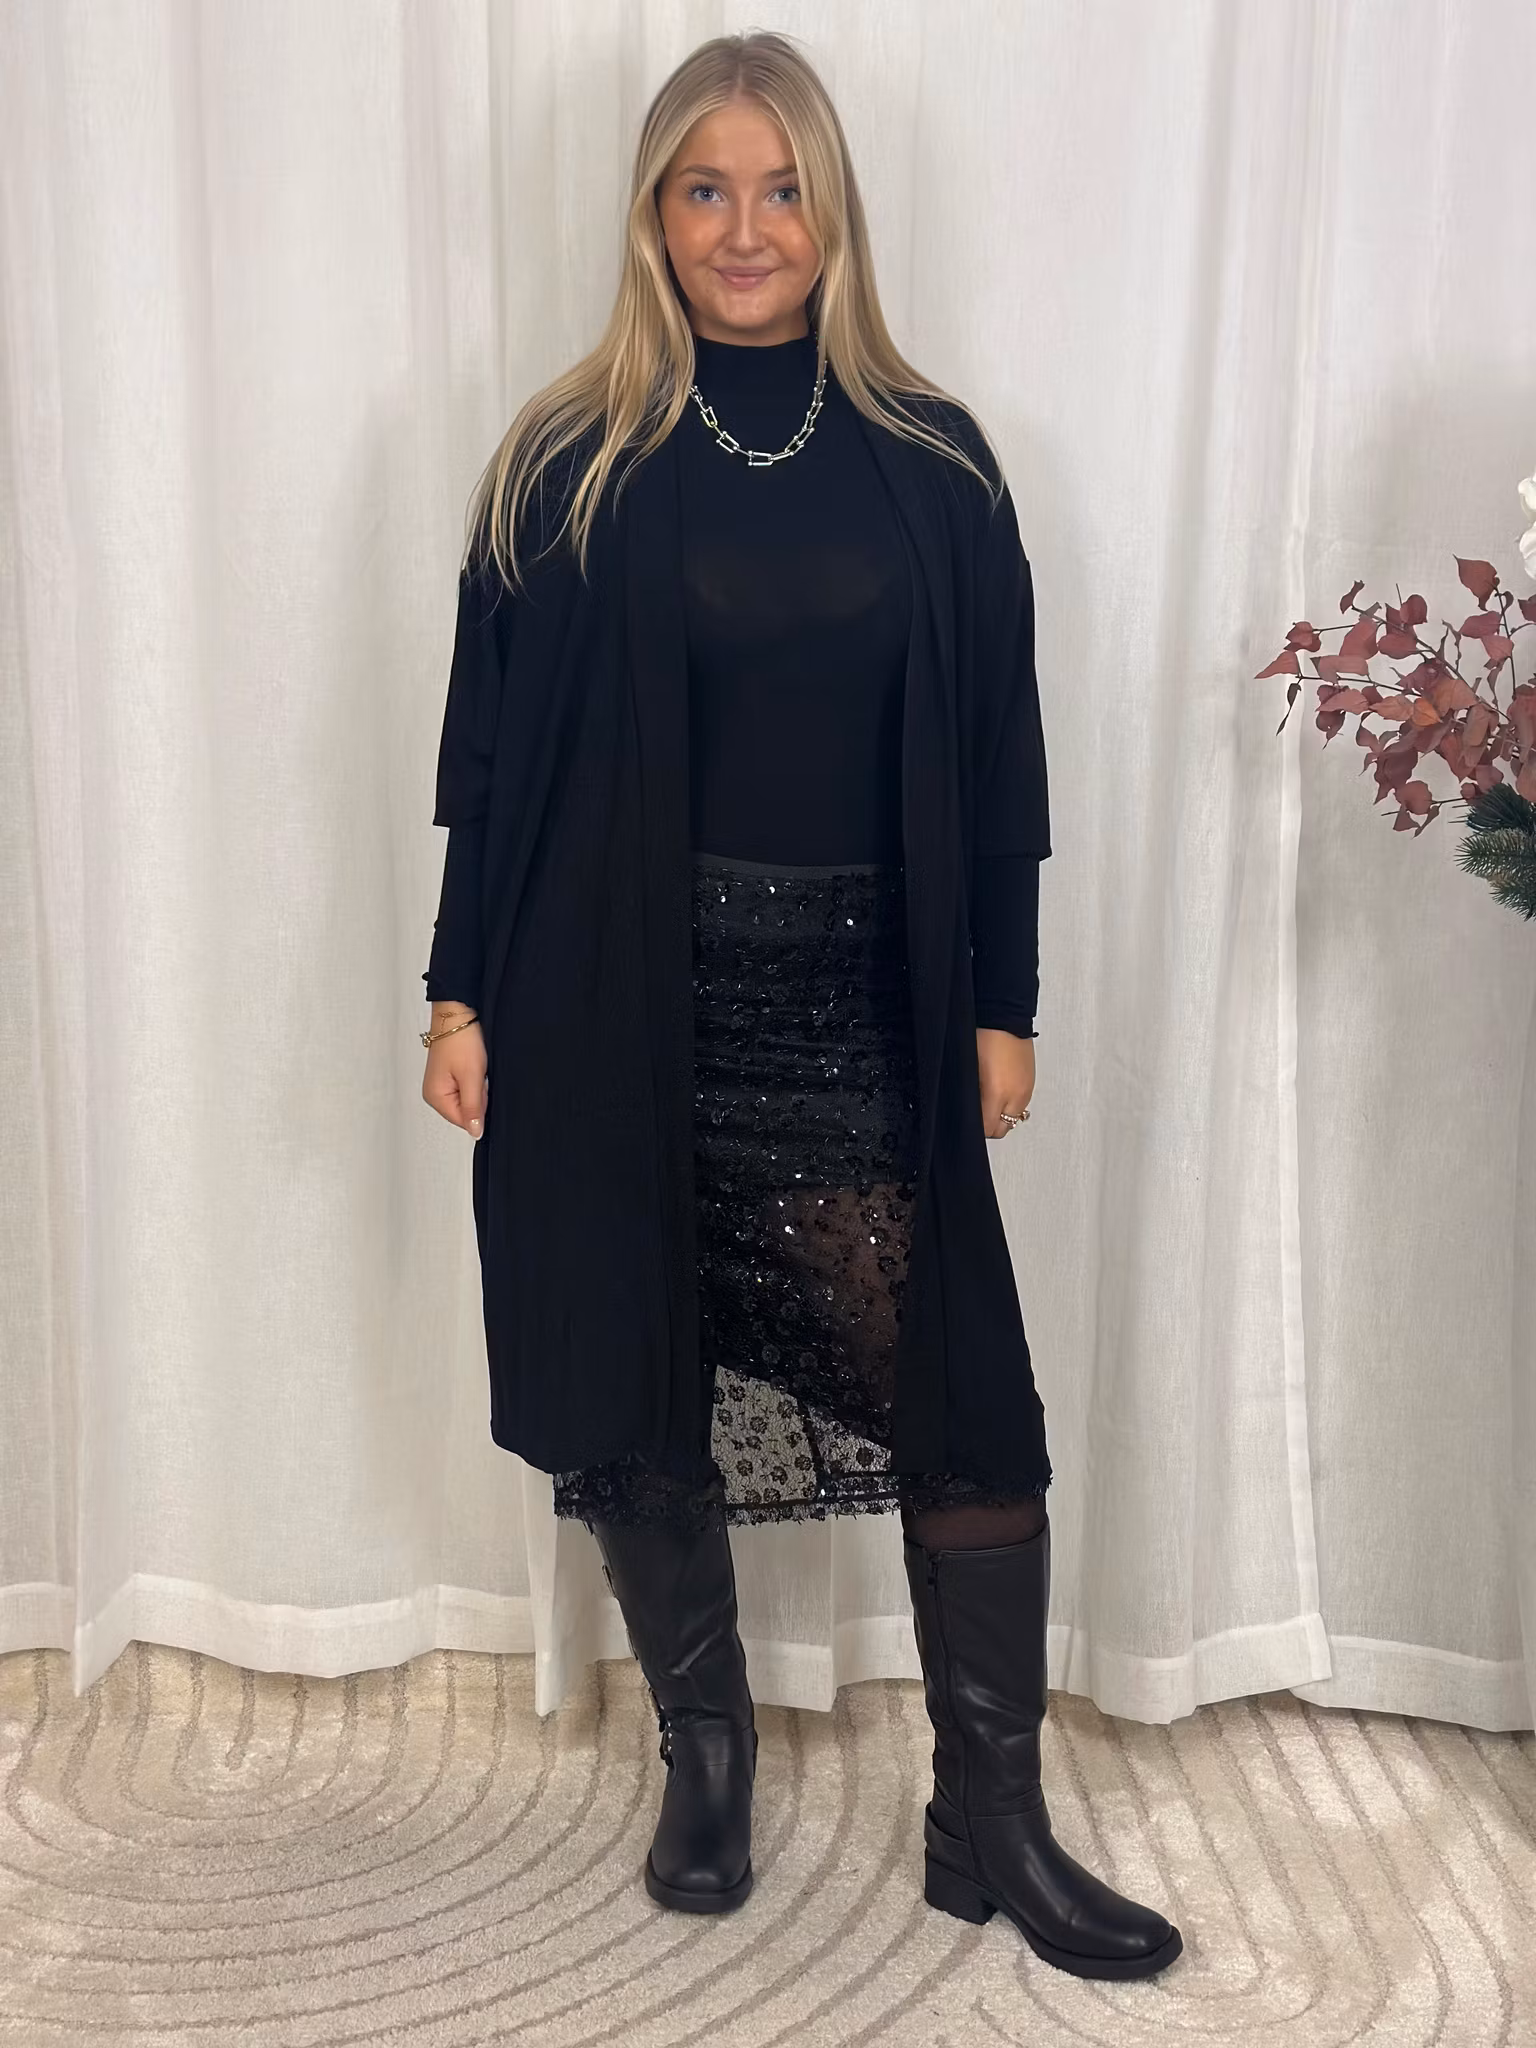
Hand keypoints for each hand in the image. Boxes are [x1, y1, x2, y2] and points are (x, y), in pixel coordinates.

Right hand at [421, 1006, 487, 1137]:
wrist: (459, 1013)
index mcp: (435, 1097)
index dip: (479, 1107)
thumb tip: (476, 1132)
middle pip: (466, 1110)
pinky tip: (474, 1064)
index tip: (480, 1086)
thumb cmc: (461, 1040)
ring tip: (474, 1066)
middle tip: (477, 1073)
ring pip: (470, 1098)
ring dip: (478, 1085)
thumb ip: (473, 1108)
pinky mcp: (450, 1074)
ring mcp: (442, 1083)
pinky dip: (475, 1077)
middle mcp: (435, 1093)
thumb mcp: (472, 1077)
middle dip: (479, 1095)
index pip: (464, 1121)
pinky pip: (468, 1086)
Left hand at [976, 1027, 1034, 1139]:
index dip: (975, 1129)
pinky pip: (1021, 1105)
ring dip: (1001, 1116)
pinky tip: (999, 1092)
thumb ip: (972, 1097)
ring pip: (1013, 1118)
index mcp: (999, 1093)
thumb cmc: (985, 1037)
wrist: (1005, 1017)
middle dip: (989, 1126)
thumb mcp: (970, 1071)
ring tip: (988, 1103)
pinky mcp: (1031, 1082)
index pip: (988, 1129)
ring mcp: (1027, 1090)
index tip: (968, 1121)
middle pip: (1003, 1129)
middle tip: (977, 1115)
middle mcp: (1017, 1095)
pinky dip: (1010, 1104)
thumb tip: (970, 1113)